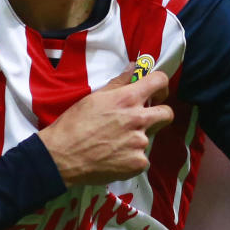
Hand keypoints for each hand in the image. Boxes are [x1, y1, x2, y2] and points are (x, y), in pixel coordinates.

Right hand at [38, 69, 173, 184]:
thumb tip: (134, 66)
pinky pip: (142, 158)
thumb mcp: (94, 97)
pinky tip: (114, 158)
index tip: (155, 92)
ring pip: (150, 137)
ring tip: (115, 143)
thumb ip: (119, 83)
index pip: (160, 81)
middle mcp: (139, 119)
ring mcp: (141, 143)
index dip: (160, 85)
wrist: (62, 156)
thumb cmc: (74, 124)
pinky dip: (131, 158)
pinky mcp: (138, 163)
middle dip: (158, 113)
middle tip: (141, 119)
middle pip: (167, 113)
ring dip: (137, 139)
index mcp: (128, 98)